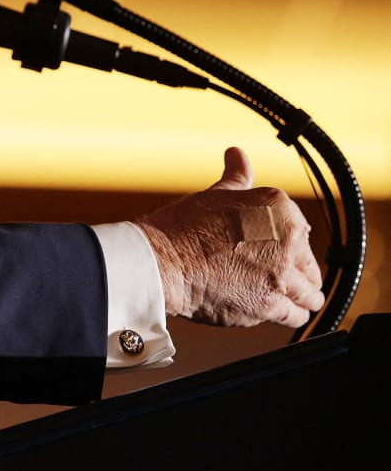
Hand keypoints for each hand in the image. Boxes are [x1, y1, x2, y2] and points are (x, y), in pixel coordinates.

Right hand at [136, 147, 323, 327]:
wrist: (162, 262)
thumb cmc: (181, 228)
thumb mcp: (214, 194)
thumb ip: (236, 176)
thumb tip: (237, 155)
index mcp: (278, 209)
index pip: (300, 230)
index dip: (289, 244)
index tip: (279, 251)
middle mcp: (287, 241)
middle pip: (308, 263)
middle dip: (298, 271)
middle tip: (281, 276)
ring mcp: (280, 275)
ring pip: (309, 293)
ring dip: (301, 296)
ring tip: (291, 298)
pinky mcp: (270, 305)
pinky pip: (296, 315)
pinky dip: (291, 314)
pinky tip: (283, 311)